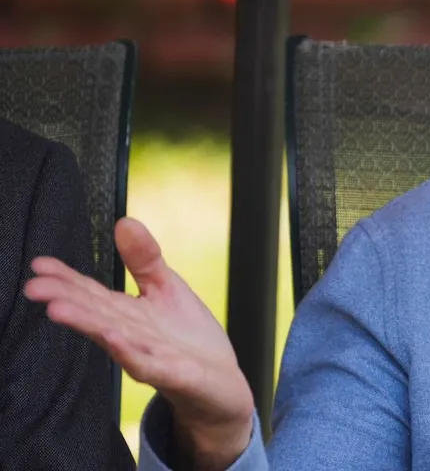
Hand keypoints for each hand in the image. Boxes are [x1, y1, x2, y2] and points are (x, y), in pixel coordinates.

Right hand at [24, 217, 254, 469]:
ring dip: (87, 325)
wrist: (219, 384)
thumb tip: (124, 221)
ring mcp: (149, 357)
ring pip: (114, 339)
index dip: (65, 279)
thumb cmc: (186, 337)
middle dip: (65, 301)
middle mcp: (130, 336)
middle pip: (95, 315)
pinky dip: (130, 352)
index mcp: (126, 314)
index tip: (38, 265)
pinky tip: (115, 338)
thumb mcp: (167, 287)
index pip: (91, 294)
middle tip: (34, 287)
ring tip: (58, 310)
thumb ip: (144, 259)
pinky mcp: (172, 374)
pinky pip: (149, 364)